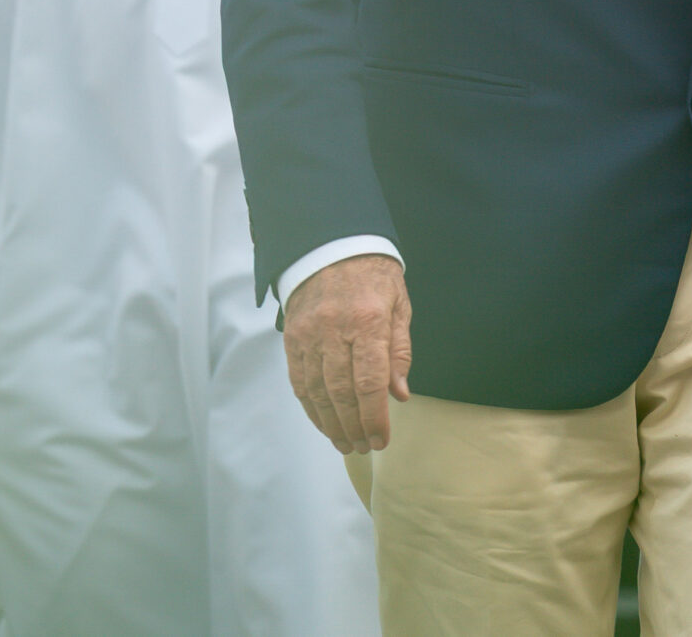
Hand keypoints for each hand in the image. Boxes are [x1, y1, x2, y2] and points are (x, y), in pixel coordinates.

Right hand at [283, 254, 410, 453]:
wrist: (330, 243)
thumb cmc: (372, 275)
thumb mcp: (399, 306)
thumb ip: (399, 352)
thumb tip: (399, 395)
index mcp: (368, 322)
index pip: (370, 382)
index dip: (374, 417)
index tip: (380, 439)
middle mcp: (334, 329)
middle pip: (341, 392)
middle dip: (353, 426)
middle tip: (362, 447)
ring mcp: (309, 333)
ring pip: (317, 390)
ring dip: (330, 422)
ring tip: (343, 443)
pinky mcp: (291, 334)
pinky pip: (298, 377)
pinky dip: (309, 404)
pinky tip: (321, 420)